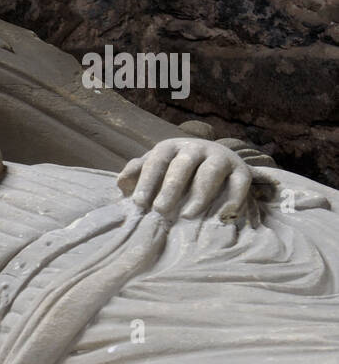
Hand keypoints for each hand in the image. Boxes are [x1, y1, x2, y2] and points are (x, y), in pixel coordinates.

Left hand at [117, 138, 254, 222]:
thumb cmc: (174, 171)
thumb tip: (121, 182)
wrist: (215, 162)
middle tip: (160, 210)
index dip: (147, 181)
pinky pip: (240, 183)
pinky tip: (222, 216)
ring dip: (200, 193)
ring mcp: (221, 157)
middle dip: (171, 187)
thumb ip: (136, 173)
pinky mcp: (242, 171)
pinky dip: (234, 199)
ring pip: (211, 171)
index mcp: (171, 147)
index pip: (157, 160)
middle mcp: (197, 148)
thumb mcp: (154, 168)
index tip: (139, 203)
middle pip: (183, 165)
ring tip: (187, 215)